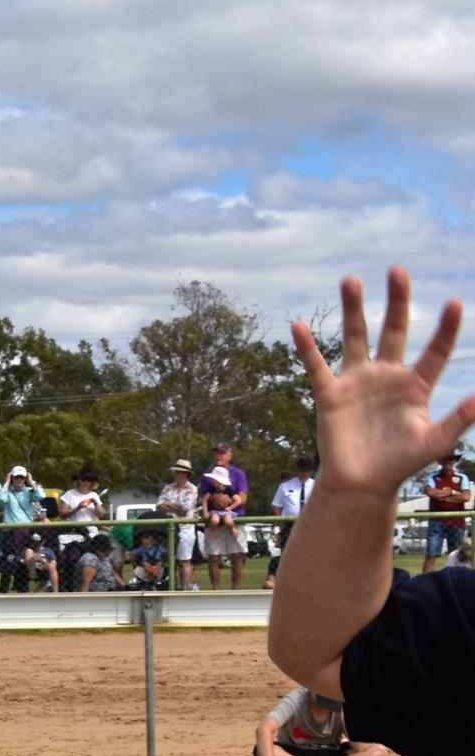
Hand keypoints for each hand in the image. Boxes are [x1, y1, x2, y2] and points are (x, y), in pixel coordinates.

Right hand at [296, 269, 474, 495]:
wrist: (361, 483)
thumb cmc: (400, 464)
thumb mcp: (435, 443)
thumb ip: (458, 421)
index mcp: (416, 385)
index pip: (435, 351)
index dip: (446, 329)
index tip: (456, 304)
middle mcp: (388, 375)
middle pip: (394, 330)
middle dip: (397, 302)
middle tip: (398, 272)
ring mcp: (359, 381)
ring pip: (356, 337)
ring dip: (354, 310)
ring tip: (351, 280)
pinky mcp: (331, 393)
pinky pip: (317, 366)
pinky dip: (307, 348)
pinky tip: (298, 327)